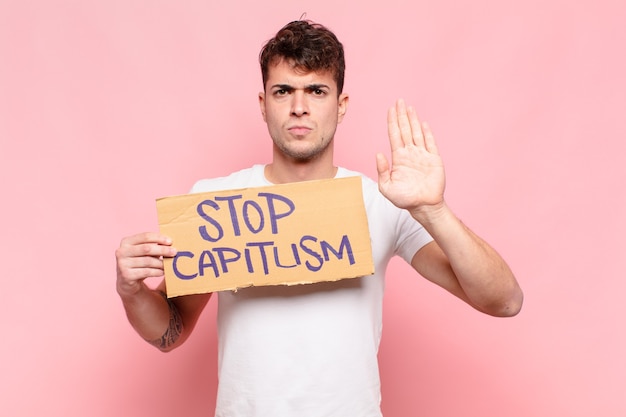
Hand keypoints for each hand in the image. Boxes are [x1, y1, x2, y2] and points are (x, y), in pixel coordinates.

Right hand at [115, 232, 176, 297]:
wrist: (126, 281)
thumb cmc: (138, 262)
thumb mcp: (143, 252)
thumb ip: (153, 246)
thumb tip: (170, 244)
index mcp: (126, 242)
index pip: (145, 236)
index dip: (159, 238)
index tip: (171, 241)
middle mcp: (121, 251)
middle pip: (147, 248)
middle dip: (162, 250)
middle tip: (174, 252)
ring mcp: (122, 264)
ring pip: (148, 261)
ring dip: (161, 263)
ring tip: (169, 264)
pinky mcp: (126, 275)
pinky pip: (147, 272)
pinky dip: (157, 272)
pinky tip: (163, 272)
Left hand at [376, 99, 444, 215]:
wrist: (423, 206)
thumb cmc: (404, 199)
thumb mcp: (387, 187)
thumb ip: (382, 170)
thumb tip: (378, 154)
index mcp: (398, 158)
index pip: (394, 135)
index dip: (392, 121)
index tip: (390, 109)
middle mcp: (410, 153)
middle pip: (404, 130)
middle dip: (401, 115)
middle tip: (399, 101)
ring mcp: (422, 155)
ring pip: (416, 133)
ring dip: (413, 120)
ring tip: (409, 107)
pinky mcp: (434, 159)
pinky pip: (430, 143)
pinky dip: (427, 133)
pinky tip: (423, 123)